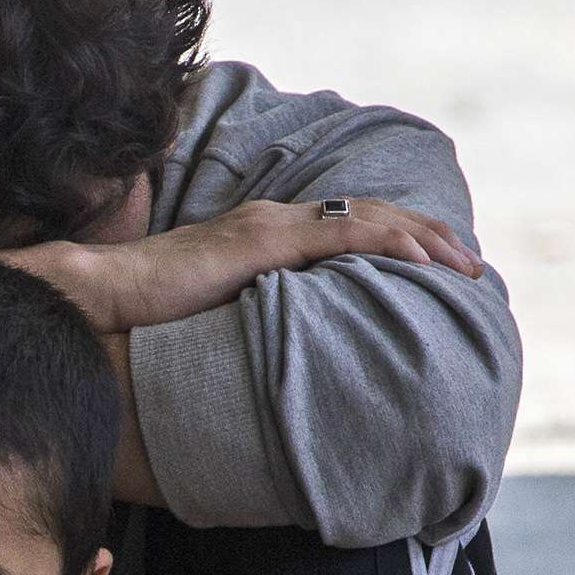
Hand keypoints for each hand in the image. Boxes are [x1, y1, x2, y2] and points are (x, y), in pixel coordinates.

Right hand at [14, 197, 480, 335]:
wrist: (103, 296)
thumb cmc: (147, 317)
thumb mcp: (217, 318)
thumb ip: (253, 323)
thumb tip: (279, 358)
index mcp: (264, 236)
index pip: (344, 228)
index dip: (396, 240)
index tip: (438, 265)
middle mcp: (273, 221)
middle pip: (368, 216)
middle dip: (426, 236)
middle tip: (471, 264)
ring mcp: (268, 226)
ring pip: (365, 218)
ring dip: (422, 238)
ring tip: (463, 261)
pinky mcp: (262, 240)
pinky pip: (340, 234)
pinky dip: (388, 240)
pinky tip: (421, 255)